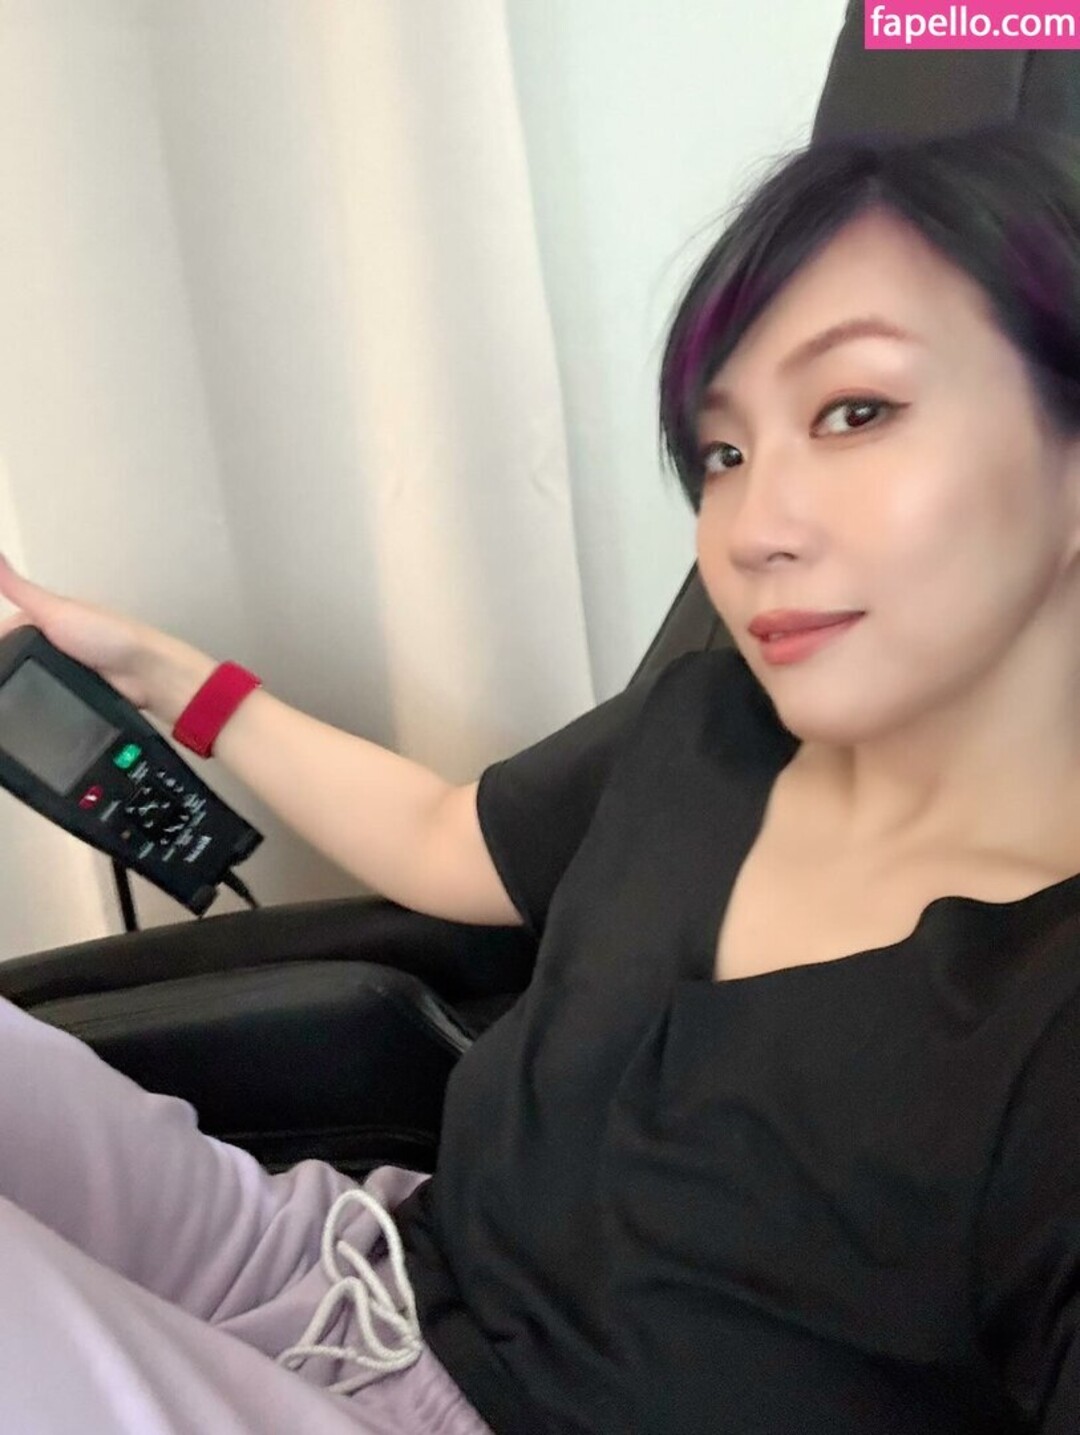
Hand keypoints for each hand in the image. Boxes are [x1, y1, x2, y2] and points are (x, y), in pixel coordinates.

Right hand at [0, 554, 214, 718]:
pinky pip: (48, 693)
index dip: (0, 641)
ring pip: (30, 675)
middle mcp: (56, 639)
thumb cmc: (104, 635)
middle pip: (18, 654)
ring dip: (23, 682)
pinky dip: (39, 698)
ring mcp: (67, 665)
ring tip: (10, 696)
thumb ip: (19, 588)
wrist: (144, 672)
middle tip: (4, 681)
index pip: (6, 630)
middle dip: (8, 665)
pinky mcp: (75, 690)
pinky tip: (29, 706)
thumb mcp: (54, 609)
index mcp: (48, 616)